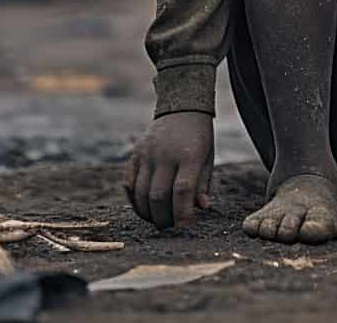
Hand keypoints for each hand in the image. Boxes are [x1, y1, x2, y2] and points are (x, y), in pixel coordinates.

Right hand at [124, 111, 213, 229]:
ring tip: (157, 220)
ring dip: (147, 213)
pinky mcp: (135, 154)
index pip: (182, 190)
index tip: (184, 227)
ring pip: (140, 193)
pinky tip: (143, 208)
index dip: (182, 213)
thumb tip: (201, 208)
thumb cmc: (199, 139)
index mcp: (189, 156)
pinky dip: (133, 200)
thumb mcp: (207, 159)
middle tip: (169, 227)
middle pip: (158, 195)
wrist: (181, 109)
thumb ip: (203, 185)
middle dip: (163, 218)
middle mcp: (165, 155)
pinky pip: (128, 183)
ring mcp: (147, 154)